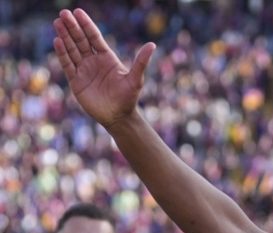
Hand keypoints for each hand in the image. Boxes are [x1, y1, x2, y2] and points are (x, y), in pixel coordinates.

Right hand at [52, 9, 155, 128]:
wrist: (118, 117)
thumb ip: (141, 62)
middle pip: (81, 40)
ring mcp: (84, 70)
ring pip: (72, 50)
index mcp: (107, 58)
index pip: (94, 37)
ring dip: (65, 37)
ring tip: (57, 23)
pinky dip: (62, 53)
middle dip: (72, 27)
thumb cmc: (128, 98)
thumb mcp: (135, 79)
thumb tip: (152, 45)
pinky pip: (68, 65)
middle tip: (63, 13)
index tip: (78, 12)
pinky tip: (58, 41)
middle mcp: (94, 61)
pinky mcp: (76, 81)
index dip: (87, 25)